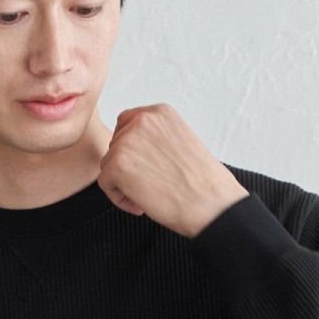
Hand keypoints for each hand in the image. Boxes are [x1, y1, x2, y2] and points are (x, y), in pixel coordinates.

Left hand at [97, 103, 248, 237]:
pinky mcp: (117, 164)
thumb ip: (156, 138)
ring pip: (108, 164)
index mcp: (160, 112)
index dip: (133, 150)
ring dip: (123, 184)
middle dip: (127, 167)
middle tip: (150, 186)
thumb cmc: (203, 183)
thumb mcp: (181, 143)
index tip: (148, 169)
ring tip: (148, 196)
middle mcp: (142, 120)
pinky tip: (141, 205)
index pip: (127, 124)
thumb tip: (134, 151)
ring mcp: (127, 141)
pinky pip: (105, 183)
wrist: (212, 205)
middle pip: (115, 145)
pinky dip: (119, 198)